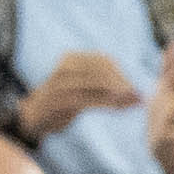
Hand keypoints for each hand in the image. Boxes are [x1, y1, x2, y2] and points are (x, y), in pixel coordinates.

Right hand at [18, 45, 144, 137]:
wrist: (34, 115)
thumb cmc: (64, 100)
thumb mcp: (84, 88)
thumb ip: (108, 89)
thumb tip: (139, 96)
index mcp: (71, 59)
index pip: (103, 60)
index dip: (122, 74)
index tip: (134, 89)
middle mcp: (65, 67)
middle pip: (102, 71)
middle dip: (123, 84)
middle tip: (138, 97)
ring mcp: (62, 84)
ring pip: (98, 84)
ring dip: (119, 94)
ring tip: (133, 102)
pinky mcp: (62, 101)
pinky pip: (90, 100)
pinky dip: (108, 103)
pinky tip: (119, 108)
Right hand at [144, 25, 173, 154]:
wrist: (158, 150)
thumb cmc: (166, 118)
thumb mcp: (169, 93)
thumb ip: (172, 70)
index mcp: (163, 94)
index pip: (167, 73)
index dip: (172, 60)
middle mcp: (161, 105)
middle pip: (169, 87)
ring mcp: (161, 121)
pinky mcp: (163, 141)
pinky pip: (173, 137)